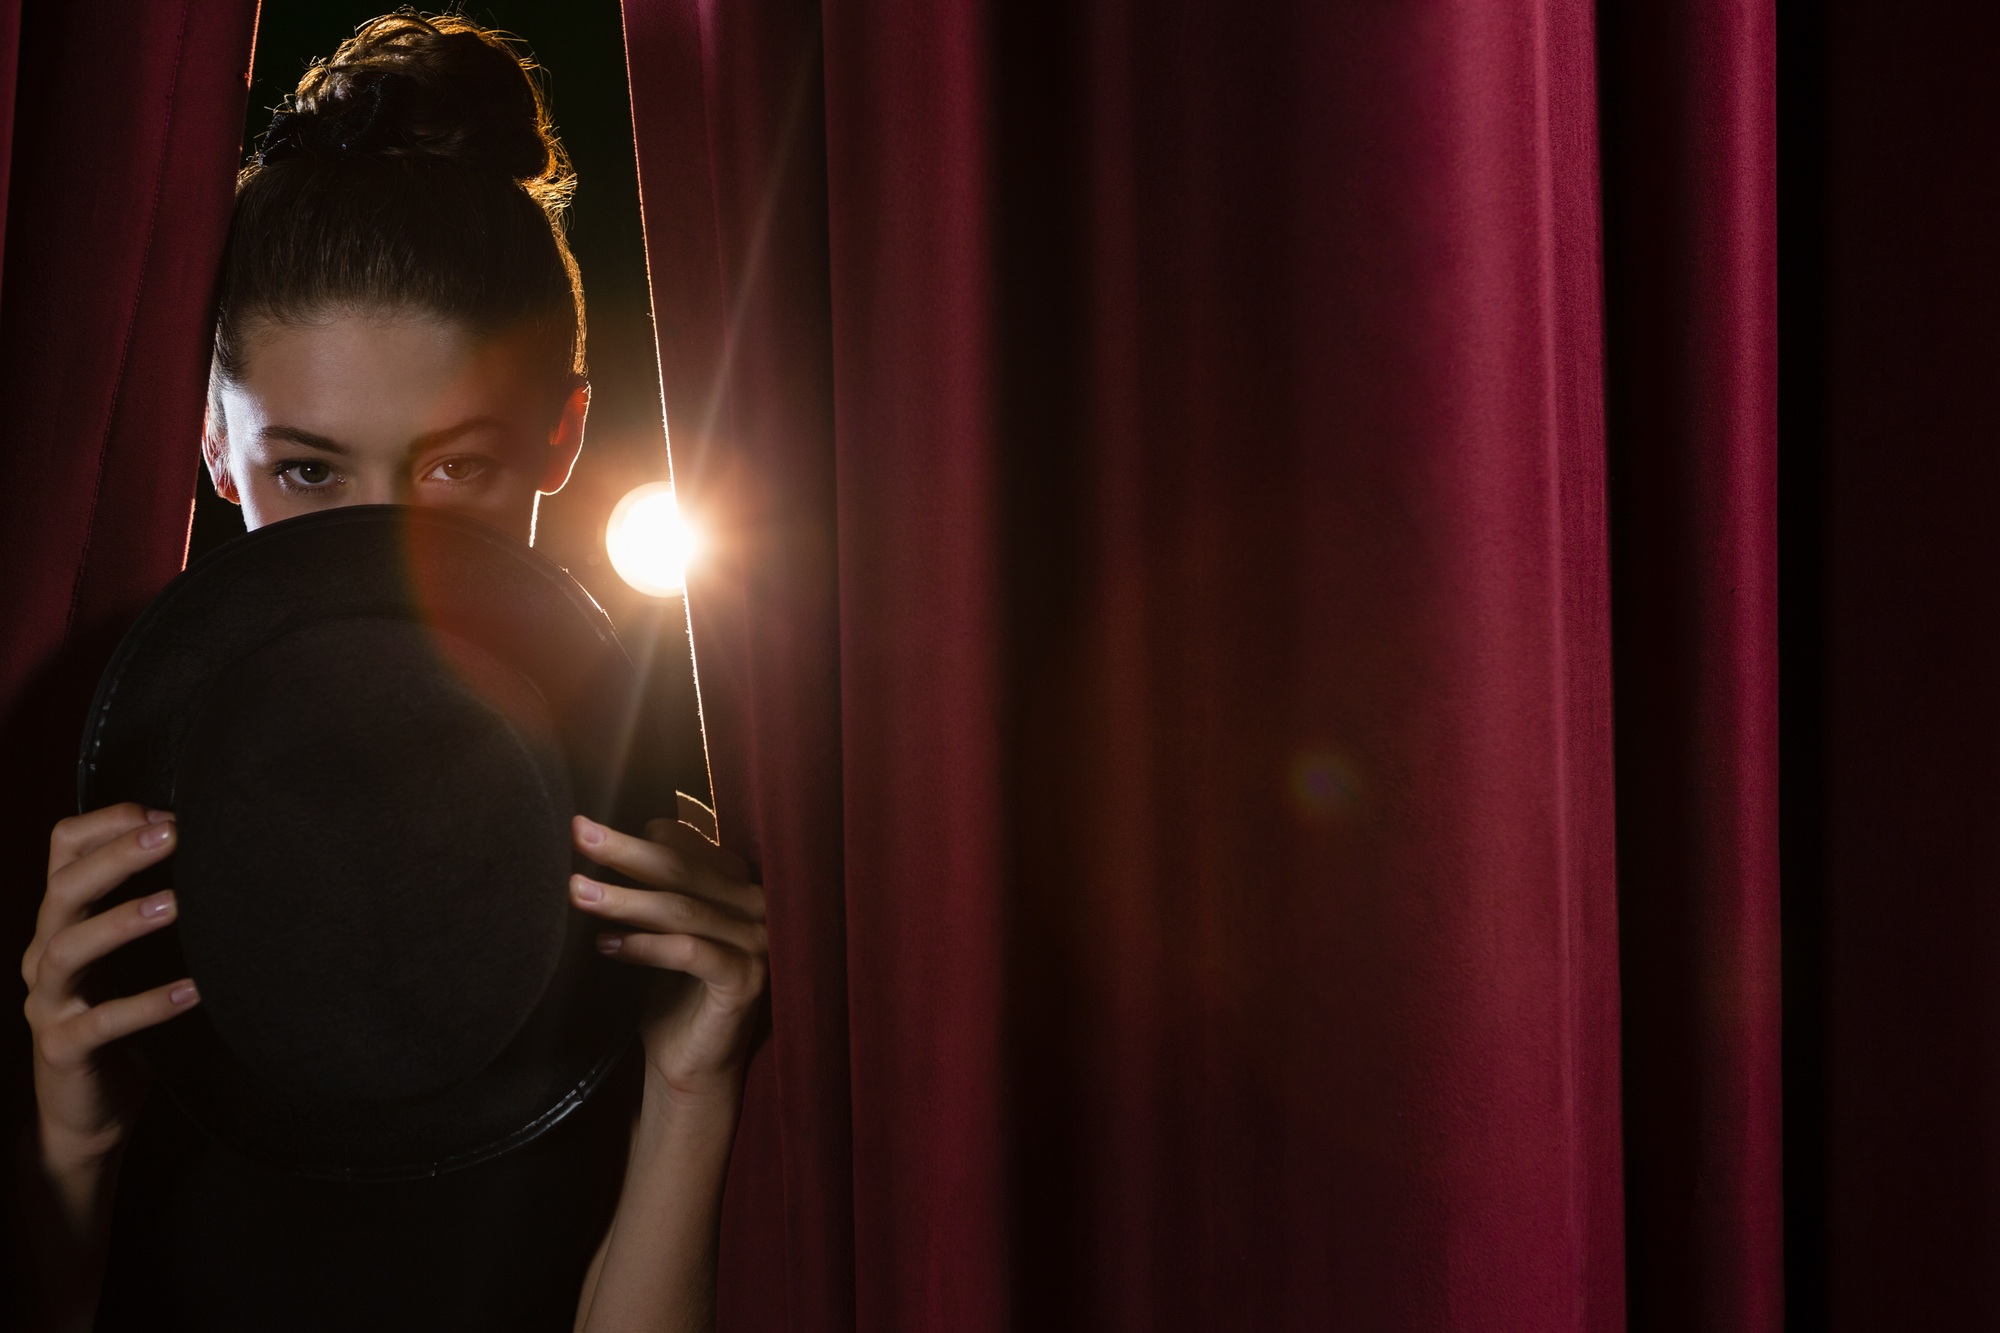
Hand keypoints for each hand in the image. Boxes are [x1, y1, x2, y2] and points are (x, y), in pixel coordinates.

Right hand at [22, 804, 200, 1173]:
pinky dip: (147, 1005)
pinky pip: (103, 1023)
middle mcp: (45, 954)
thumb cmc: (121, 1022)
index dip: (105, 823)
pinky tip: (193, 992)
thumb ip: (151, 911)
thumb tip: (218, 854)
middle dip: (116, 856)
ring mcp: (48, 1003)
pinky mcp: (64, 1049)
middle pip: (64, 891)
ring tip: (176, 903)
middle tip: (171, 833)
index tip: (163, 810)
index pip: (61, 852)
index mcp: (61, 923)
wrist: (87, 1114)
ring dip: (122, 921)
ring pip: (68, 950)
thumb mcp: (127, 959)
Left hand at [569, 815, 766, 1104]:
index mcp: (741, 885)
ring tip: (577, 893)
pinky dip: (645, 946)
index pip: (691, 844)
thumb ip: (656, 886)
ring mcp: (758, 943)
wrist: (691, 1065)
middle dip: (626, 850)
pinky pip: (690, 952)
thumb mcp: (663, 928)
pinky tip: (606, 944)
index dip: (642, 835)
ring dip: (625, 899)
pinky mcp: (747, 981)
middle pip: (684, 868)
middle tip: (579, 833)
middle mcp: (758, 906)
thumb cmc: (672, 992)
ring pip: (683, 908)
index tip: (587, 830)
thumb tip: (603, 836)